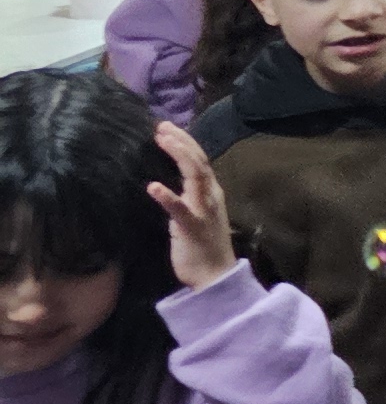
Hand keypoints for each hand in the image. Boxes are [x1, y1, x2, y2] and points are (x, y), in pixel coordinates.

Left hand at [147, 123, 235, 289]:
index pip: (201, 159)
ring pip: (195, 176)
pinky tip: (153, 186)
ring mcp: (203, 210)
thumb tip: (172, 180)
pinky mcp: (192, 227)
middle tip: (161, 127)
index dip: (185, 142)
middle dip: (181, 141)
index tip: (167, 129)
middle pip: (199, 161)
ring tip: (162, 141)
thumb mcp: (198, 214)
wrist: (215, 276)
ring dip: (179, 156)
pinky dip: (168, 196)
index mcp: (212, 192)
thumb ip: (189, 196)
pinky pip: (180, 209)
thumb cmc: (203, 246)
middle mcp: (211, 196)